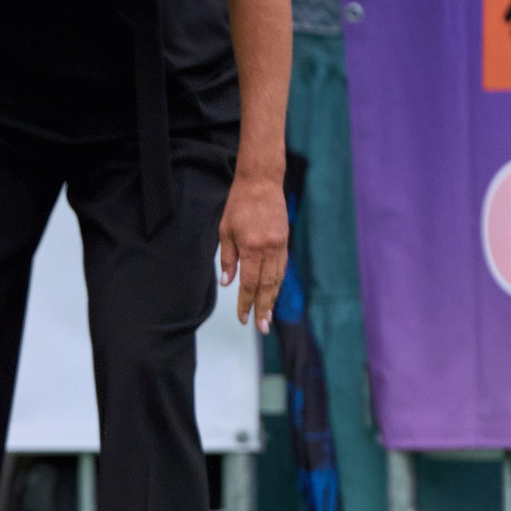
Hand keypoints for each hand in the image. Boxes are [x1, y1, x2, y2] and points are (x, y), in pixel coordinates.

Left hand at [218, 171, 288, 329]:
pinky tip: (273, 294)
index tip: (243, 318)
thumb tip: (227, 283)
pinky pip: (282, 268)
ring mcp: (280, 245)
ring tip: (268, 317)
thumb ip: (228, 258)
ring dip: (272, 300)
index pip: (249, 283)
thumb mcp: (225, 230)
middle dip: (263, 309)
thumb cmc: (239, 205)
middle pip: (267, 286)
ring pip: (277, 279)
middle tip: (261, 328)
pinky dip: (278, 283)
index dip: (246, 303)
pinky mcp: (285, 242)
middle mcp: (269, 249)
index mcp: (251, 247)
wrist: (262, 183)